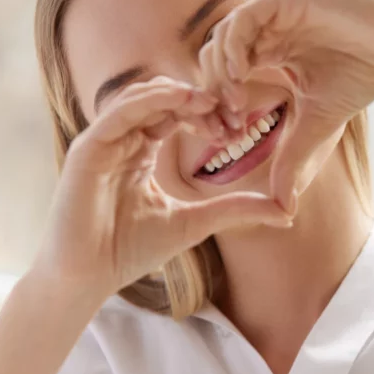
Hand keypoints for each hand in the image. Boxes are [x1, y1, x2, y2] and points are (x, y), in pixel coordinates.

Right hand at [31, 77, 290, 303]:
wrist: (90, 278)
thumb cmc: (133, 250)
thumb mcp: (196, 223)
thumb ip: (235, 209)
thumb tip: (286, 213)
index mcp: (143, 152)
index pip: (177, 115)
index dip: (209, 114)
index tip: (238, 127)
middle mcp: (124, 141)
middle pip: (163, 100)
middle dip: (199, 101)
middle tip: (231, 113)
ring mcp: (105, 142)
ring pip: (142, 97)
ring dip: (179, 94)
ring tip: (211, 103)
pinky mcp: (88, 148)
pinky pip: (120, 112)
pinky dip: (151, 100)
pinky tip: (182, 100)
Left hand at [201, 0, 373, 212]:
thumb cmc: (362, 79)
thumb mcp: (317, 126)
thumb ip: (292, 159)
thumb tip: (282, 210)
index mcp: (269, 54)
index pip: (225, 75)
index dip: (221, 106)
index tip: (231, 135)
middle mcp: (266, 31)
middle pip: (214, 56)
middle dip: (214, 92)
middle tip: (229, 123)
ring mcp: (273, 12)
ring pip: (222, 36)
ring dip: (220, 71)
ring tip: (236, 102)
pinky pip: (242, 18)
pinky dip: (234, 46)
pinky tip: (242, 75)